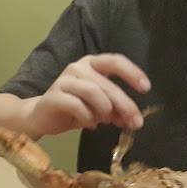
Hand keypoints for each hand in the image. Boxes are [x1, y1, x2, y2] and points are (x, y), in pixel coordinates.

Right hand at [30, 54, 150, 135]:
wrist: (40, 117)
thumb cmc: (72, 109)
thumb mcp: (99, 109)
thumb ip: (116, 111)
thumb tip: (134, 120)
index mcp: (91, 64)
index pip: (115, 62)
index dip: (132, 73)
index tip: (145, 88)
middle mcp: (77, 68)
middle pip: (107, 84)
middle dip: (124, 104)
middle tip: (135, 122)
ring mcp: (64, 81)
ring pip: (93, 92)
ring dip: (104, 109)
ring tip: (106, 121)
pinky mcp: (53, 96)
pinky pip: (76, 105)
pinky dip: (87, 117)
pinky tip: (90, 125)